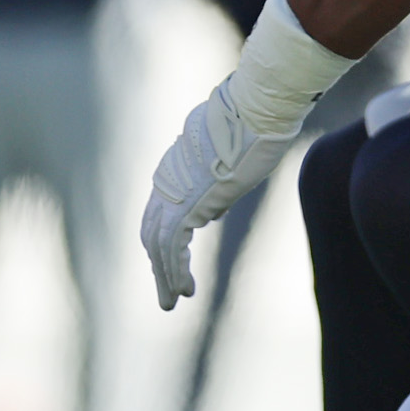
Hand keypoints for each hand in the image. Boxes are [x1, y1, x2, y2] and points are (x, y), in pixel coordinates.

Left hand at [140, 83, 296, 309]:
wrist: (258, 110)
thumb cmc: (258, 122)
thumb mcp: (233, 151)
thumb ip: (217, 178)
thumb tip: (212, 209)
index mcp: (175, 165)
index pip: (160, 210)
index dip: (165, 239)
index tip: (176, 260)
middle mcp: (166, 180)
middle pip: (151, 230)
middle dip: (159, 263)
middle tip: (168, 290)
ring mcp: (172, 192)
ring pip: (157, 245)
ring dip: (165, 276)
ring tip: (173, 300)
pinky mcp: (185, 205)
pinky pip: (171, 249)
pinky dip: (174, 272)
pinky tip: (183, 289)